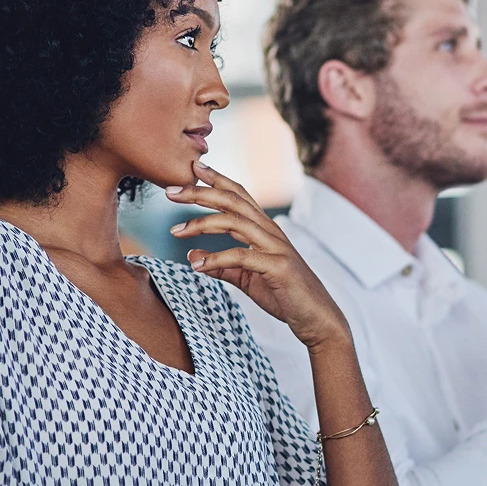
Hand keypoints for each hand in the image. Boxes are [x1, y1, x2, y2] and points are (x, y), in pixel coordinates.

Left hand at [166, 162, 350, 351]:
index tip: (192, 168)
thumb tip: (192, 255)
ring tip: (176, 231)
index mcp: (264, 230)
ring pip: (235, 222)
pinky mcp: (277, 267)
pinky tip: (197, 265)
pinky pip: (241, 256)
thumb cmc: (284, 294)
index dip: (216, 179)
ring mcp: (275, 247)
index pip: (238, 195)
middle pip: (232, 201)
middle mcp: (270, 232)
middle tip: (170, 192)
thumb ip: (221, 266)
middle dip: (200, 193)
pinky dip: (216, 259)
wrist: (316, 317)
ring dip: (202, 223)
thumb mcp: (246, 278)